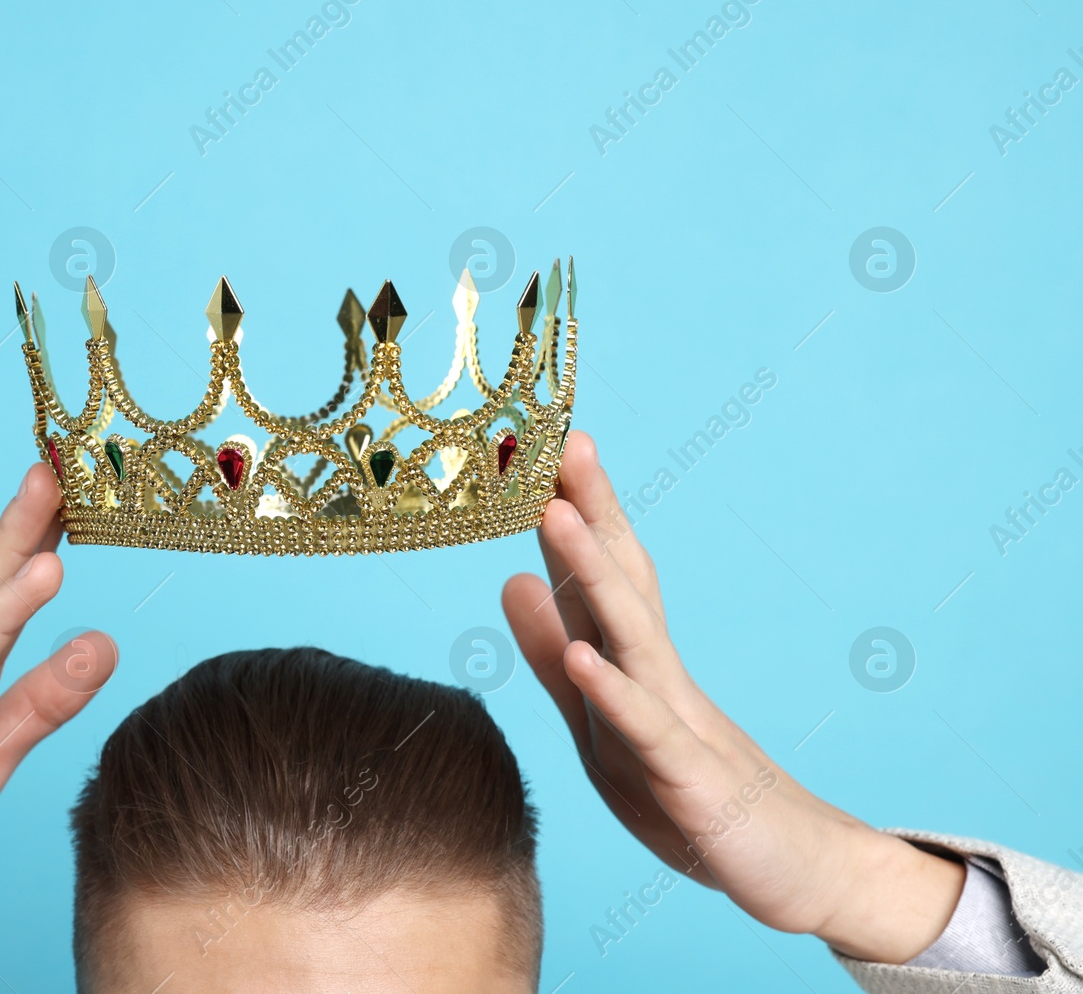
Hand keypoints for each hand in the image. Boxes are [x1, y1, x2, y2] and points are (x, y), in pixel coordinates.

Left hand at [502, 432, 964, 963]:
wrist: (800, 869)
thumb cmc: (691, 792)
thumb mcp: (600, 721)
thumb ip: (554, 654)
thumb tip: (511, 580)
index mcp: (636, 665)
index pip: (601, 574)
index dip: (572, 512)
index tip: (540, 446)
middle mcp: (661, 678)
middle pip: (623, 582)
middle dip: (591, 512)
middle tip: (564, 442)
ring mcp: (681, 725)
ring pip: (635, 638)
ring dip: (594, 576)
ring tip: (555, 516)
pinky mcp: (694, 781)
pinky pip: (650, 731)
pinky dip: (616, 693)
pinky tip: (582, 656)